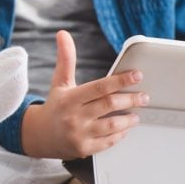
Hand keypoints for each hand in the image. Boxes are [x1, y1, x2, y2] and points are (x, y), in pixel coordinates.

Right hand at [21, 30, 148, 158]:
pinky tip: (125, 128)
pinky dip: (120, 134)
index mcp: (69, 98)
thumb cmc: (55, 106)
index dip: (120, 80)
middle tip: (144, 96)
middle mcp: (74, 116)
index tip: (137, 74)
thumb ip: (66, 58)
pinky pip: (109, 141)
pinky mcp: (84, 149)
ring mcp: (79, 134)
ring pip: (112, 125)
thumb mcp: (59, 82)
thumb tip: (63, 34)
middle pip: (109, 105)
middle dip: (131, 99)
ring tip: (136, 114)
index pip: (99, 87)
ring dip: (129, 119)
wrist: (40, 135)